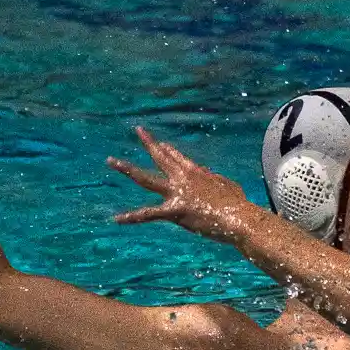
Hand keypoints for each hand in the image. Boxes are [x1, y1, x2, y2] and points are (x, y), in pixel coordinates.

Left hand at [109, 127, 250, 240]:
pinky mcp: (174, 210)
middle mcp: (183, 178)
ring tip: (111, 160)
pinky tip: (116, 219)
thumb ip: (213, 179)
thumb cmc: (237, 205)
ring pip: (145, 178)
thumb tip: (208, 175)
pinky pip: (148, 214)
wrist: (238, 218)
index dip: (168, 150)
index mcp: (196, 172)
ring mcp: (176, 192)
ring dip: (127, 168)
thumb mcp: (227, 185)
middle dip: (149, 143)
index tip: (161, 145)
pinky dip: (132, 217)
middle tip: (138, 130)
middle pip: (161, 157)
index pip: (178, 157)